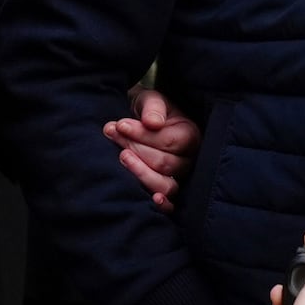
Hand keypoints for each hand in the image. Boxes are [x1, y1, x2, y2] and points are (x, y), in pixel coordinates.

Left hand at [104, 85, 199, 214]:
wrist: (146, 123)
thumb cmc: (150, 111)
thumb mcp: (151, 100)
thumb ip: (153, 107)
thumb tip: (152, 123)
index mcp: (190, 135)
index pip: (167, 141)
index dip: (141, 135)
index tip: (119, 125)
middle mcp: (189, 159)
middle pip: (164, 163)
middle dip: (135, 149)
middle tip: (113, 135)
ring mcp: (180, 178)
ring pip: (165, 185)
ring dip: (140, 173)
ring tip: (121, 157)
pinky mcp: (169, 191)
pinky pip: (170, 205)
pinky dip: (162, 205)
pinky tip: (150, 200)